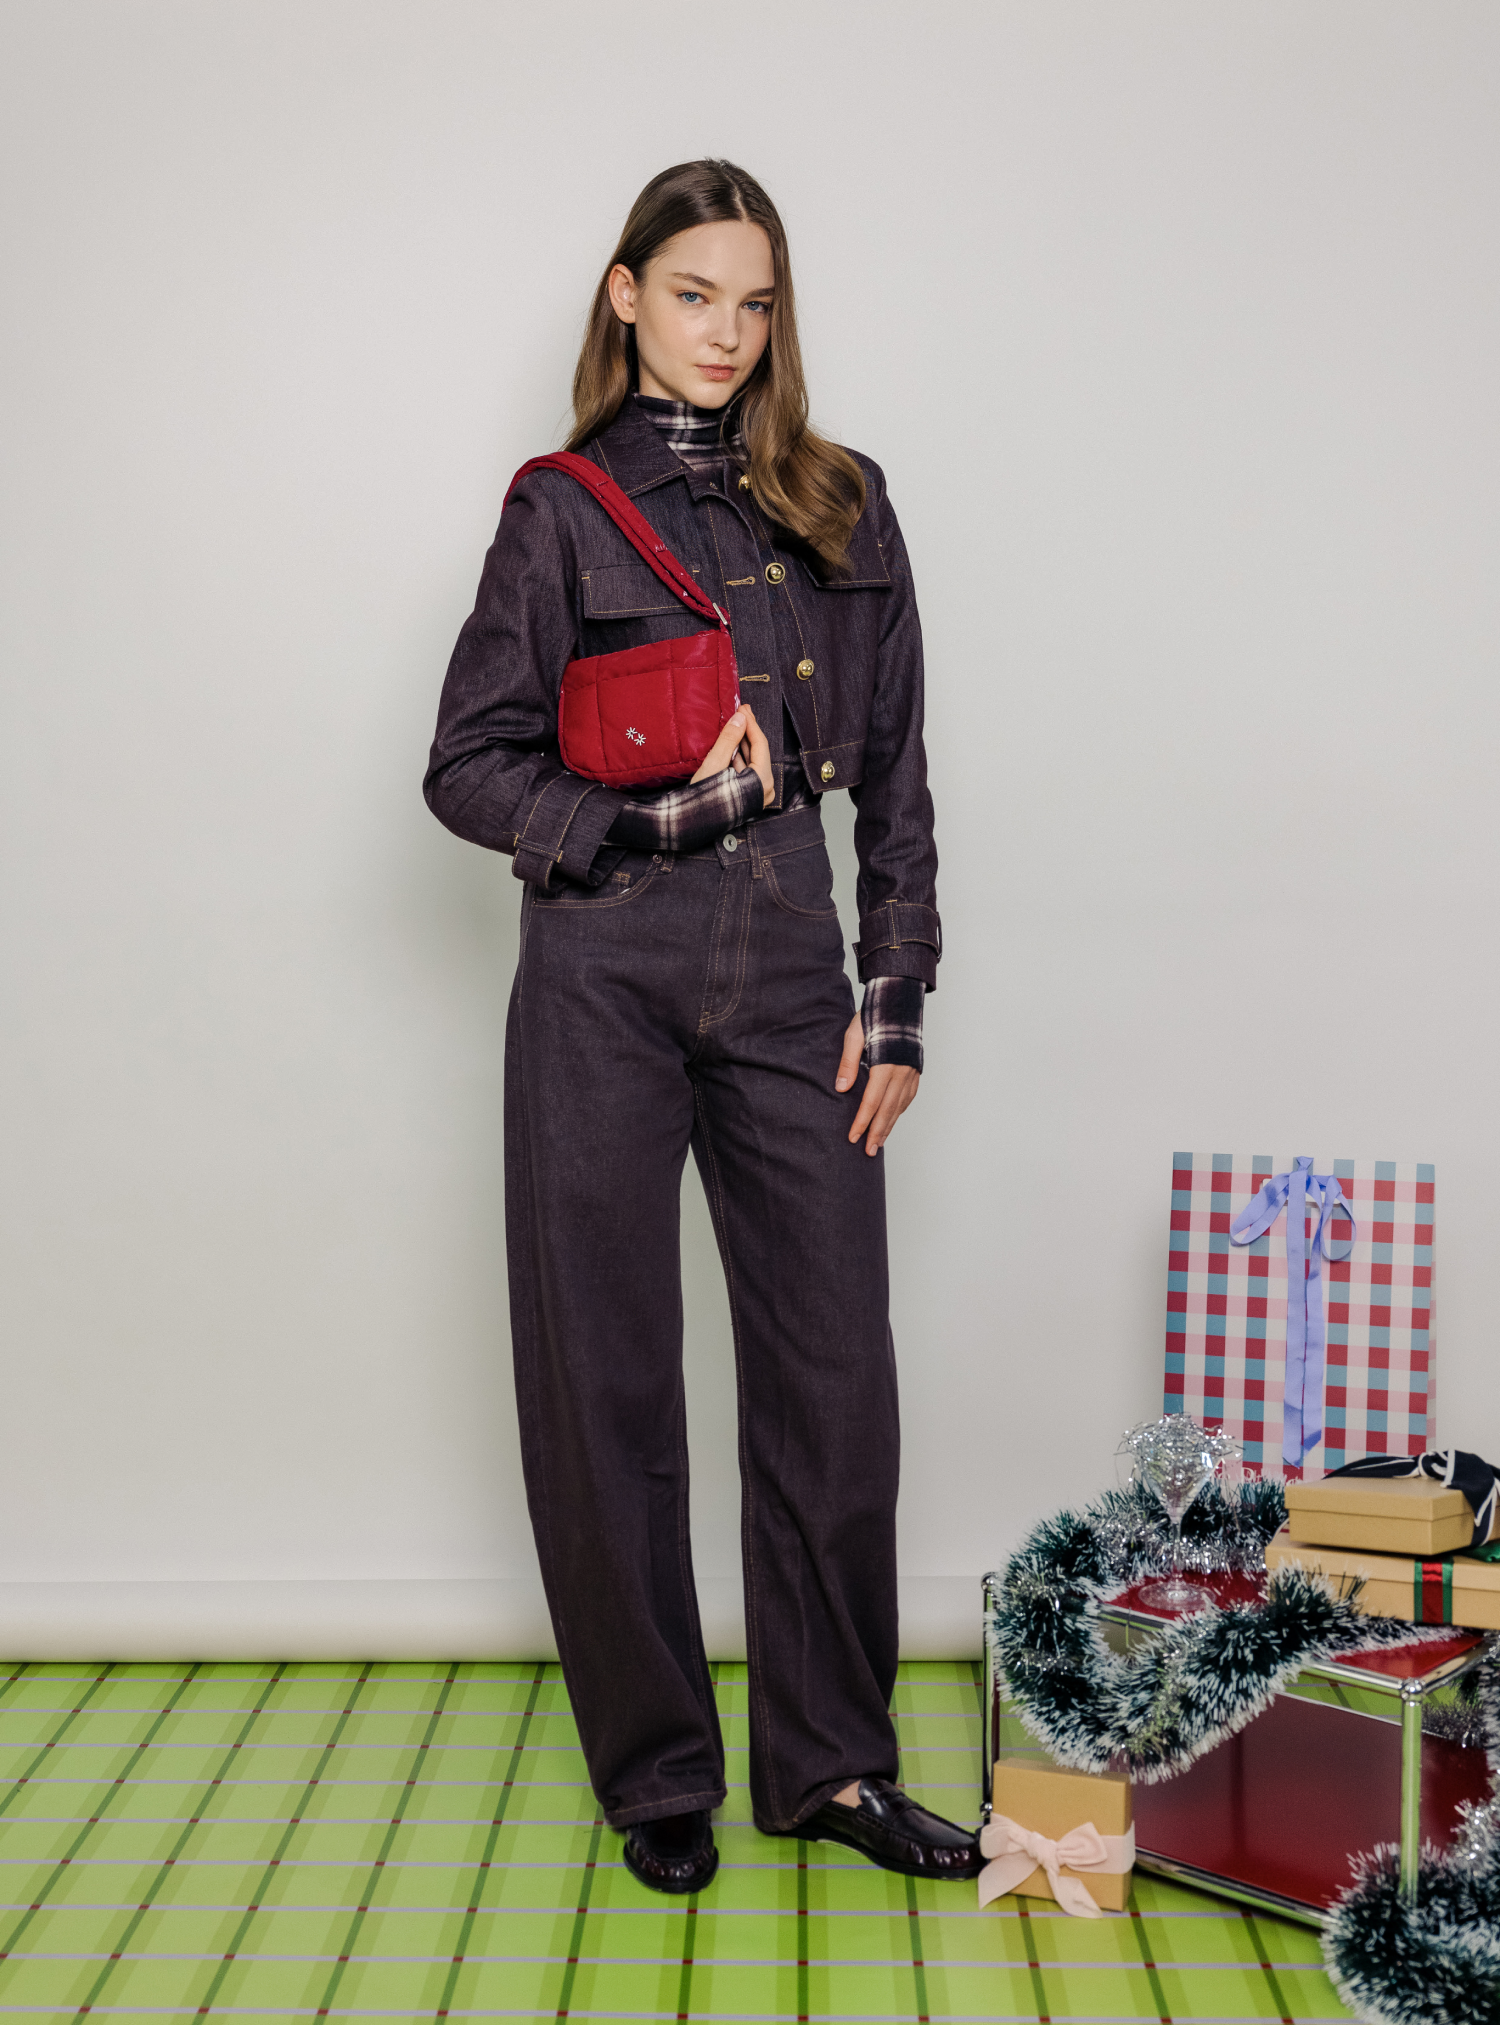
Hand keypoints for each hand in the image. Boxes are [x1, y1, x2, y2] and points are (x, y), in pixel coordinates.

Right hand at [691, 702, 771, 808]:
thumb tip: (740, 717)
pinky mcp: (749, 797)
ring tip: (734, 725)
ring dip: (742, 743)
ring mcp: (758, 795)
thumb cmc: (703, 798)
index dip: (751, 723)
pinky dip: (740, 757)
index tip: (742, 708)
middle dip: (747, 731)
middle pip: (758, 752)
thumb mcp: (715, 764)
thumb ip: (729, 739)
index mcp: (762, 780)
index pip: (760, 744)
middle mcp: (765, 789)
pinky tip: (731, 745)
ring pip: (753, 761)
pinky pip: (748, 772)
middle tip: (739, 712)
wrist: (691, 824)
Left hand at [836, 1012, 919, 1155]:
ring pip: (899, 1106)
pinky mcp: (915, 1070)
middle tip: (868, 1151)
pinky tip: (892, 1120)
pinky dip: (899, 1112)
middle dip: (877, 1133)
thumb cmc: (874, 1016)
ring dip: (889, 1126)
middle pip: (888, 1110)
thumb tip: (841, 1089)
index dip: (861, 1122)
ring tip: (878, 1143)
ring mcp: (911, 1072)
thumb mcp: (854, 1035)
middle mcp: (902, 1072)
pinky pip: (908, 1098)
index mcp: (886, 1065)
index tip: (852, 1137)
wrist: (900, 1000)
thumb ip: (848, 1063)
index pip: (872, 1102)